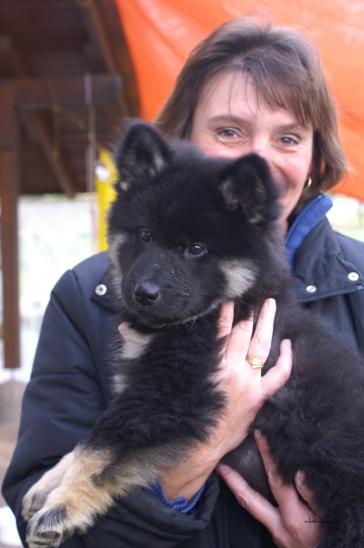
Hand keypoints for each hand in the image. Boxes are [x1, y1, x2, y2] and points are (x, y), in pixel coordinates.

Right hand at [161, 299, 291, 499]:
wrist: (194, 452)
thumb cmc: (177, 415)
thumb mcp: (160, 382)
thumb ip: (143, 352)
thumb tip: (125, 329)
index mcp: (209, 364)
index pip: (219, 327)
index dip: (223, 309)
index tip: (226, 294)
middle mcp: (231, 370)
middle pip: (242, 331)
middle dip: (246, 310)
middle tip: (249, 293)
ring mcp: (249, 383)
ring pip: (262, 345)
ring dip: (266, 322)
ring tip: (270, 303)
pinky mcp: (259, 398)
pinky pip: (279, 376)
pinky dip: (286, 359)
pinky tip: (287, 343)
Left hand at [218, 431, 320, 547]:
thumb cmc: (331, 537)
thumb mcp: (328, 516)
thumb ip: (312, 495)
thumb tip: (297, 473)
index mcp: (292, 517)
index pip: (276, 480)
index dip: (267, 456)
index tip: (259, 434)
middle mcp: (278, 526)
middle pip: (249, 500)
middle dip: (234, 481)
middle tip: (220, 464)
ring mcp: (276, 533)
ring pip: (252, 508)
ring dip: (240, 491)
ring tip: (228, 473)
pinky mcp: (278, 537)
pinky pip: (261, 515)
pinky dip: (254, 501)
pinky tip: (254, 490)